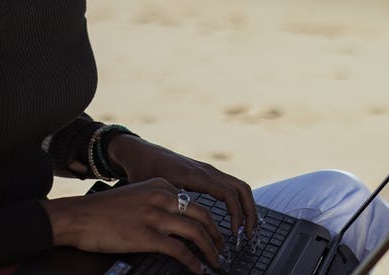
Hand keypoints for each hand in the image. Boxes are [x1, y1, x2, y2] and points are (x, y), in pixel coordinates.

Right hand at [42, 178, 224, 273]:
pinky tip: (199, 269)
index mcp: (160, 186)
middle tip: (222, 249)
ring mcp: (155, 216)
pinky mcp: (147, 236)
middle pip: (203, 215)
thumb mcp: (135, 196)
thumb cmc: (102, 211)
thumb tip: (175, 223)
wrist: (77, 217)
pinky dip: (194, 261)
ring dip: (211, 250)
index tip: (214, 234)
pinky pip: (181, 250)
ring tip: (216, 262)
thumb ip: (156, 203)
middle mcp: (161, 197)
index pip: (195, 202)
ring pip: (196, 232)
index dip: (209, 221)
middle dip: (217, 235)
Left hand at [109, 136, 258, 243]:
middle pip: (242, 189)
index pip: (229, 195)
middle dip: (250, 213)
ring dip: (247, 208)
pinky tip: (236, 219)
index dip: (237, 216)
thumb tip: (184, 229)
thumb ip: (171, 207)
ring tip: (247, 230)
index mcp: (197, 175)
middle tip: (250, 236)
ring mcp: (209, 171)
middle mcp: (207, 171)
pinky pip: (231, 186)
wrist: (138, 153)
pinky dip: (239, 202)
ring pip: (239, 187)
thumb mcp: (155, 191)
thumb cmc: (143, 172)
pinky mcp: (206, 174)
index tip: (236, 235)